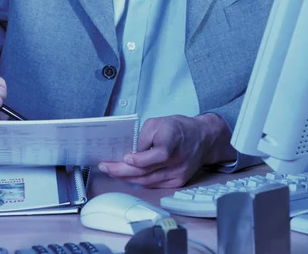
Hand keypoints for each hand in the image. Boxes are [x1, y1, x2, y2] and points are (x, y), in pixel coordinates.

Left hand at [98, 114, 235, 187]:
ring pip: (148, 182)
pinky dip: (139, 181)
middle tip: (105, 167)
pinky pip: (154, 185)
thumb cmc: (178, 128)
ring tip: (112, 171)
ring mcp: (178, 175)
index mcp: (174, 142)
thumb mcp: (159, 122)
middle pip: (147, 172)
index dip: (139, 159)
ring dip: (127, 178)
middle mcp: (177, 162)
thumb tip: (131, 152)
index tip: (124, 158)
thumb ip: (144, 136)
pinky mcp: (177, 182)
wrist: (202, 139)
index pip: (157, 155)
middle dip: (122, 171)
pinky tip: (128, 176)